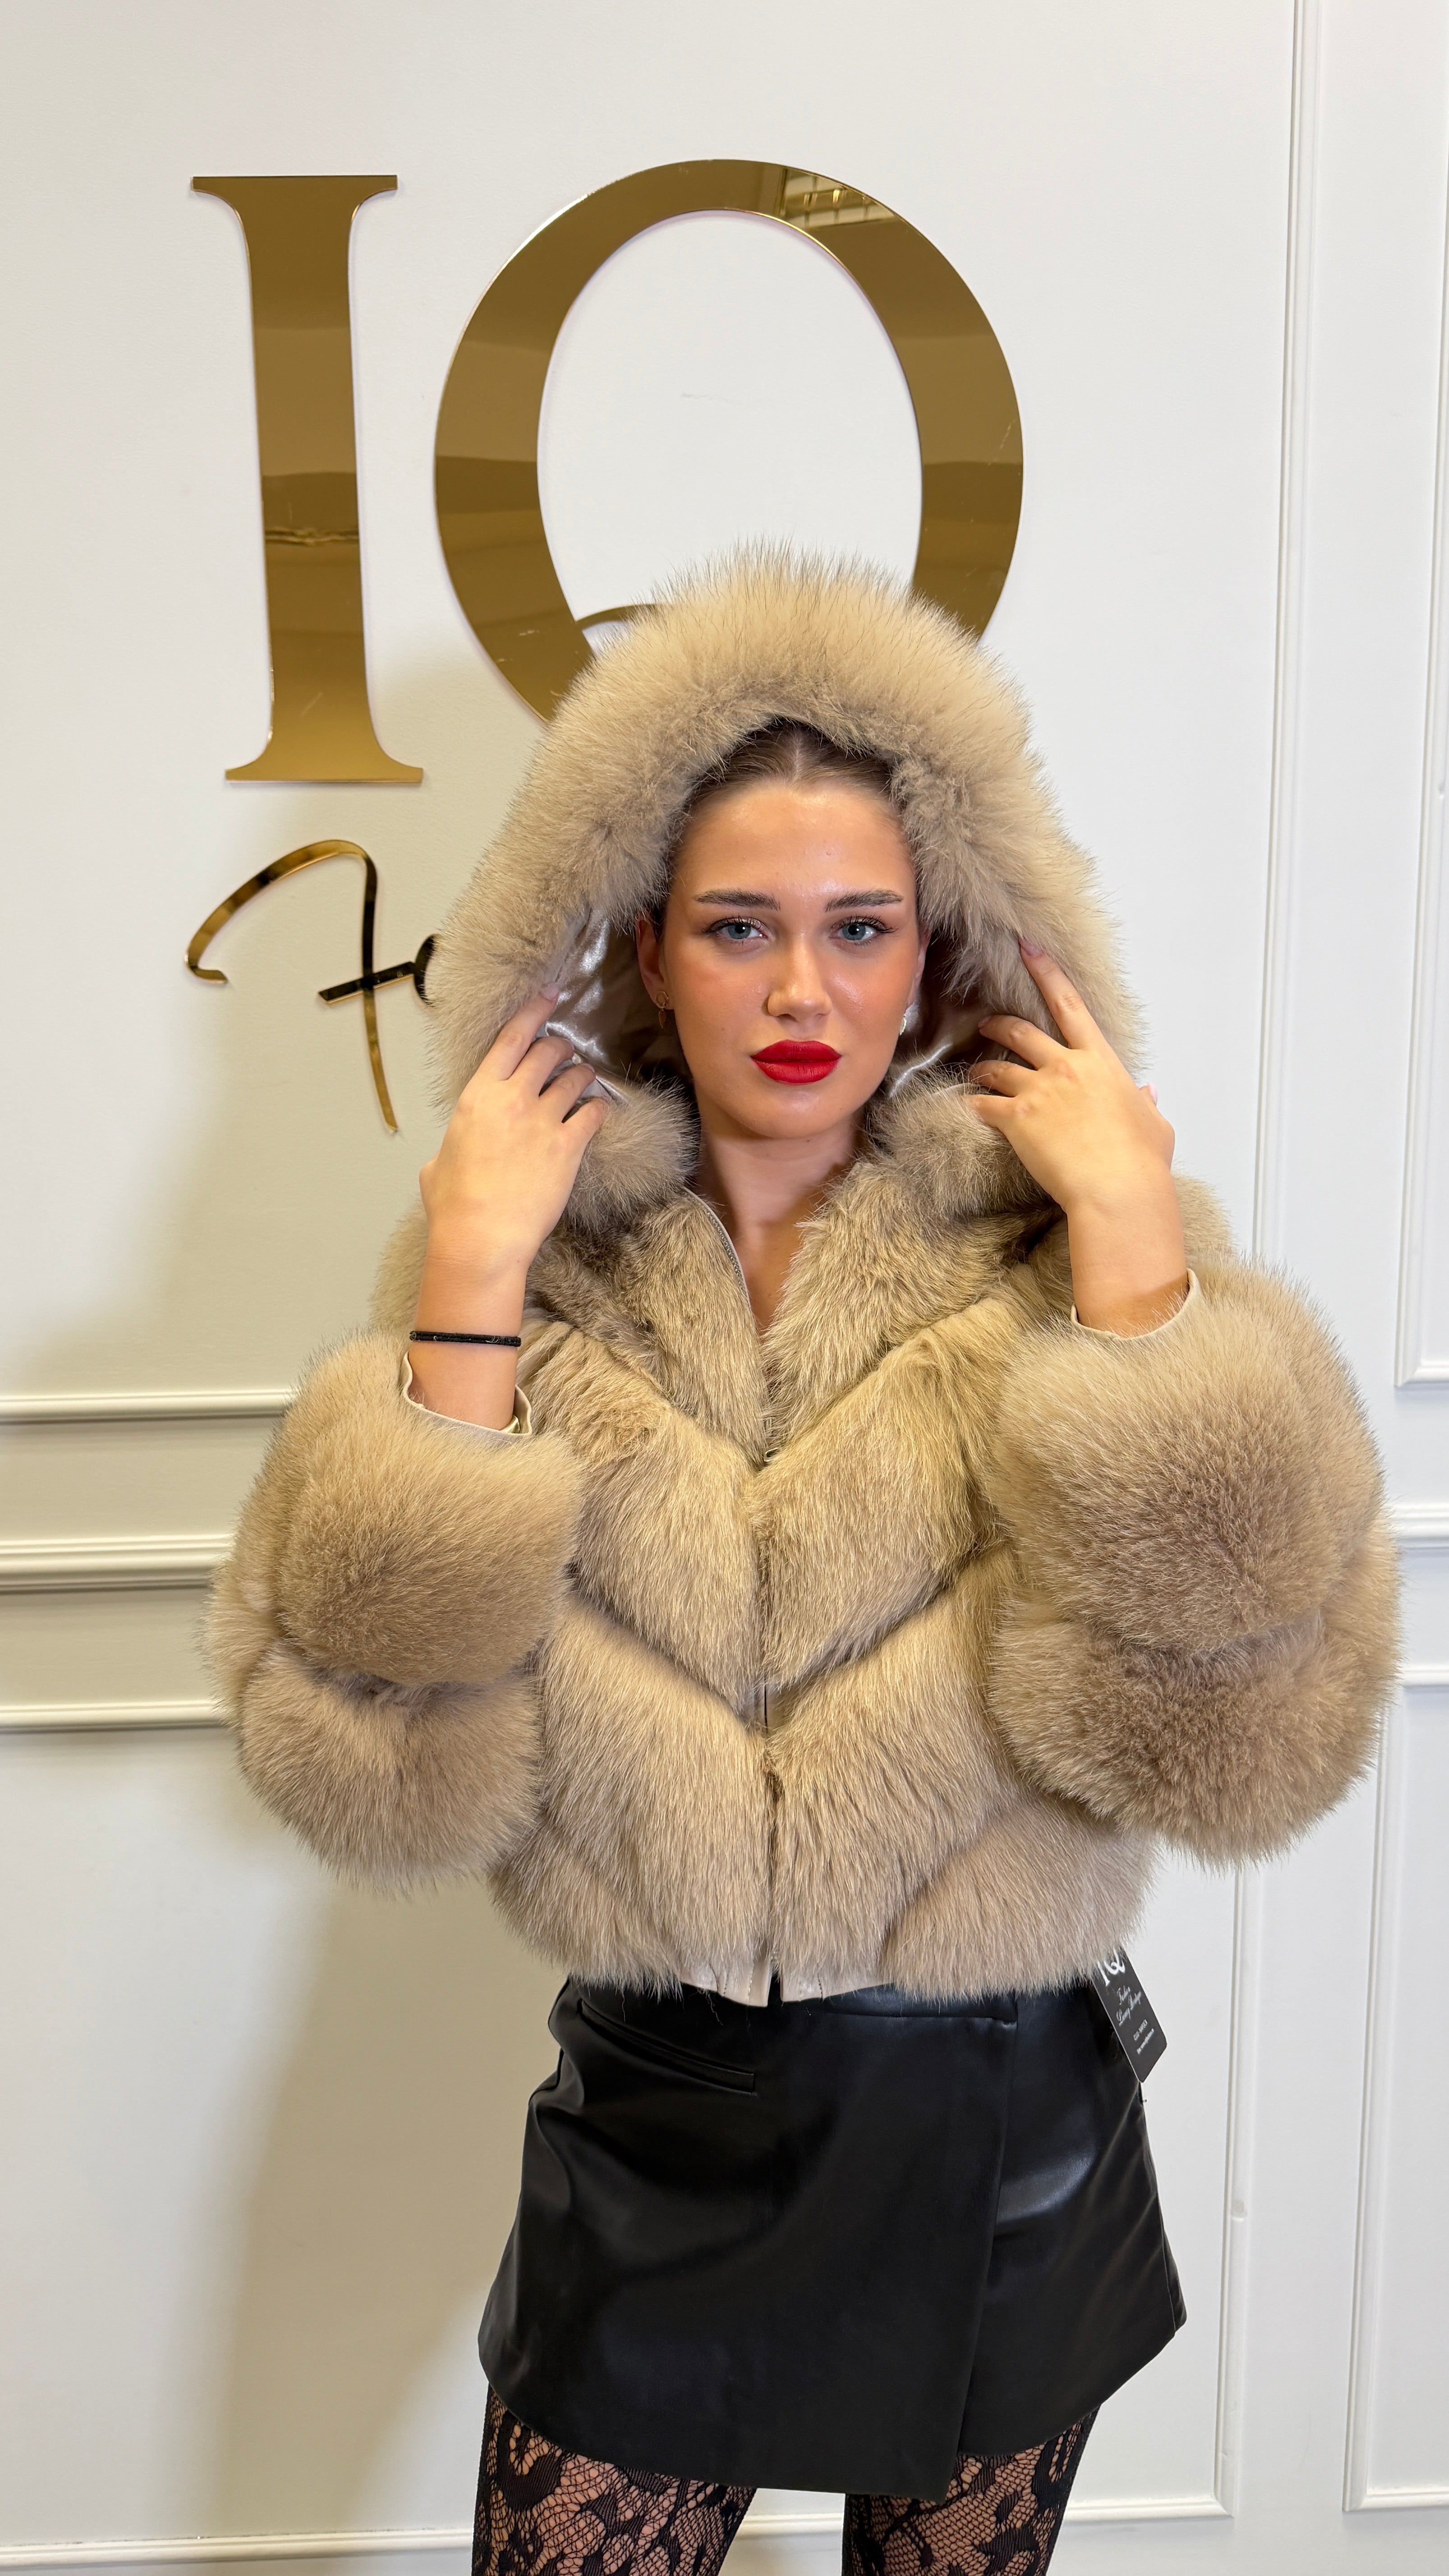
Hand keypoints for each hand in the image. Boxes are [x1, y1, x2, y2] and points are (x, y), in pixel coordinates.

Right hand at [418, 990, 608, 1287]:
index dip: (533, 1011)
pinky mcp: (568, 1148)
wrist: (482, 1238)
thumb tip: (453, 1151)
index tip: (549, 995)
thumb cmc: (454, 1206)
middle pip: (547, 1052)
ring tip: (584, 1079)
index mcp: (477, 1097)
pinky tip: (599, 1112)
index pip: (510, 1039)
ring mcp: (543, 1122)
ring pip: (575, 1079)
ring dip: (582, 1075)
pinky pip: (594, 1115)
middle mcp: (512, 1100)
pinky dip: (599, 1109)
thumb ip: (453, 1143)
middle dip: (559, 1047)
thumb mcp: (438, 1163)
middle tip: (564, 1050)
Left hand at [971, 944, 1187, 1333]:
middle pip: (1022, 1031)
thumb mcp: (1155, 1125)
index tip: (1028, 948)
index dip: (1046, 972)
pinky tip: (962, 1108)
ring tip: (972, 1074)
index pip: (1070, 1004)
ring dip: (981, 1068)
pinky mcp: (1017, 1119)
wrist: (1117, 1189)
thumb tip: (1148, 1091)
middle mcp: (1066, 1067)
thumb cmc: (1141, 1162)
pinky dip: (971, 1105)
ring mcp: (1039, 1091)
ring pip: (997, 1068)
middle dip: (999, 1025)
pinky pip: (983, 1105)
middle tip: (985, 1025)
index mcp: (1100, 1061)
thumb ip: (1146, 1103)